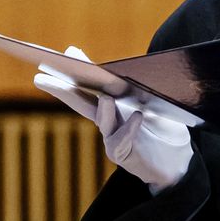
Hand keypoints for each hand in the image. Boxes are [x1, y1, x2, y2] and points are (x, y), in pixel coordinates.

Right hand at [35, 47, 191, 190]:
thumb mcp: (147, 101)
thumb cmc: (162, 129)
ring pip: (103, 123)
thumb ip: (127, 83)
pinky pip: (123, 141)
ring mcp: (114, 140)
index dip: (71, 74)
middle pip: (82, 104)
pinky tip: (137, 116)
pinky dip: (129, 129)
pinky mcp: (125, 156)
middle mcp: (107, 123)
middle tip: (41, 79)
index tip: (59, 57)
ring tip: (106, 97)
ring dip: (104, 111)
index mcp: (111, 107)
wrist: (179, 163)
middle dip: (62, 91)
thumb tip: (118, 63)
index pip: (86, 88)